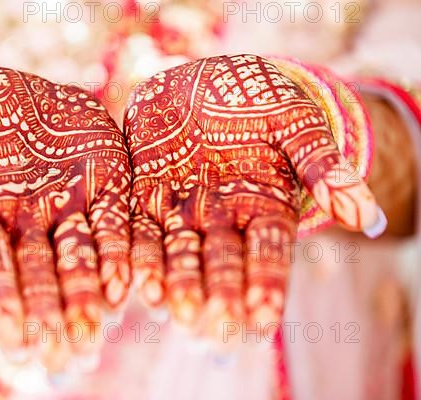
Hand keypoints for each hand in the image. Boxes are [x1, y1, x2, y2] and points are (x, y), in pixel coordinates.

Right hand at [0, 67, 130, 368]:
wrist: (27, 96)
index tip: (9, 336)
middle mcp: (29, 222)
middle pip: (38, 272)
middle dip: (48, 309)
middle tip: (59, 351)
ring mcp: (70, 207)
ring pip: (79, 256)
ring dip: (87, 293)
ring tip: (94, 328)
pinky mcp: (107, 186)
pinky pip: (115, 223)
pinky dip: (120, 251)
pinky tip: (127, 281)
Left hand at [124, 55, 384, 344]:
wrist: (203, 80)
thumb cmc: (259, 99)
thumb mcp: (296, 123)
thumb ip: (323, 166)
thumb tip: (369, 218)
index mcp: (264, 206)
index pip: (269, 250)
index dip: (268, 281)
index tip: (265, 314)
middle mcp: (223, 218)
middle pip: (222, 261)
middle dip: (220, 292)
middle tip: (217, 326)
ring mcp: (182, 210)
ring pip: (178, 252)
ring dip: (176, 281)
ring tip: (173, 309)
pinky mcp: (144, 195)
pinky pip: (138, 228)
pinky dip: (136, 253)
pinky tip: (134, 280)